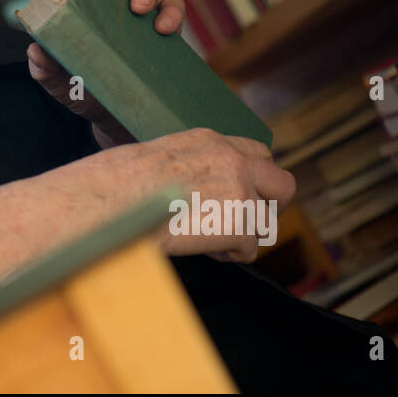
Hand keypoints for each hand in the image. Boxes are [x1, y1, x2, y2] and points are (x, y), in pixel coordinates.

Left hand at [28, 0, 186, 147]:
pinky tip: (170, 43)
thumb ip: (45, 69)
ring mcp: (152, 29)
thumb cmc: (83, 93)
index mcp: (98, 11)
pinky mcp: (172, 49)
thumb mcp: (60, 84)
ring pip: (170, 4)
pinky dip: (178, 32)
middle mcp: (128, 13)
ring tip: (162, 29)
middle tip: (138, 7)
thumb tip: (36, 51)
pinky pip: (181, 34)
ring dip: (169, 11)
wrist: (113, 125)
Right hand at [133, 128, 293, 262]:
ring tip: (213, 241)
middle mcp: (233, 161)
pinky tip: (206, 249)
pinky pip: (250, 248)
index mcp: (211, 141)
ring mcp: (239, 192)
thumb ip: (195, 166)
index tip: (243, 195)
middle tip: (249, 222)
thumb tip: (201, 188)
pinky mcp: (238, 224)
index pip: (258, 154)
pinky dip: (231, 255)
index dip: (256, 179)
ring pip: (265, 222)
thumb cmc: (121, 185)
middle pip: (282, 184)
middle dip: (271, 207)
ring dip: (244, 235)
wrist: (115, 203)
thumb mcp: (163, 157)